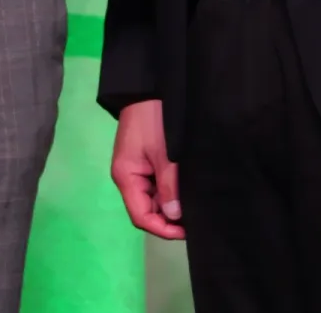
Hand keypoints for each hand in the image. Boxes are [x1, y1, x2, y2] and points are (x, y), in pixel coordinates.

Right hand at [110, 99, 183, 239]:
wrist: (147, 88)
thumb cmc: (153, 119)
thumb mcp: (165, 152)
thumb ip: (169, 185)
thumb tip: (174, 216)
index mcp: (126, 177)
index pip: (140, 216)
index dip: (162, 228)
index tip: (186, 232)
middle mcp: (127, 177)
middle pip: (145, 210)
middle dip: (167, 219)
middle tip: (194, 220)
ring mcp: (135, 169)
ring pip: (151, 199)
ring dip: (169, 205)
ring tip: (192, 208)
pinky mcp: (143, 161)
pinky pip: (154, 185)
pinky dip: (168, 192)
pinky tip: (183, 192)